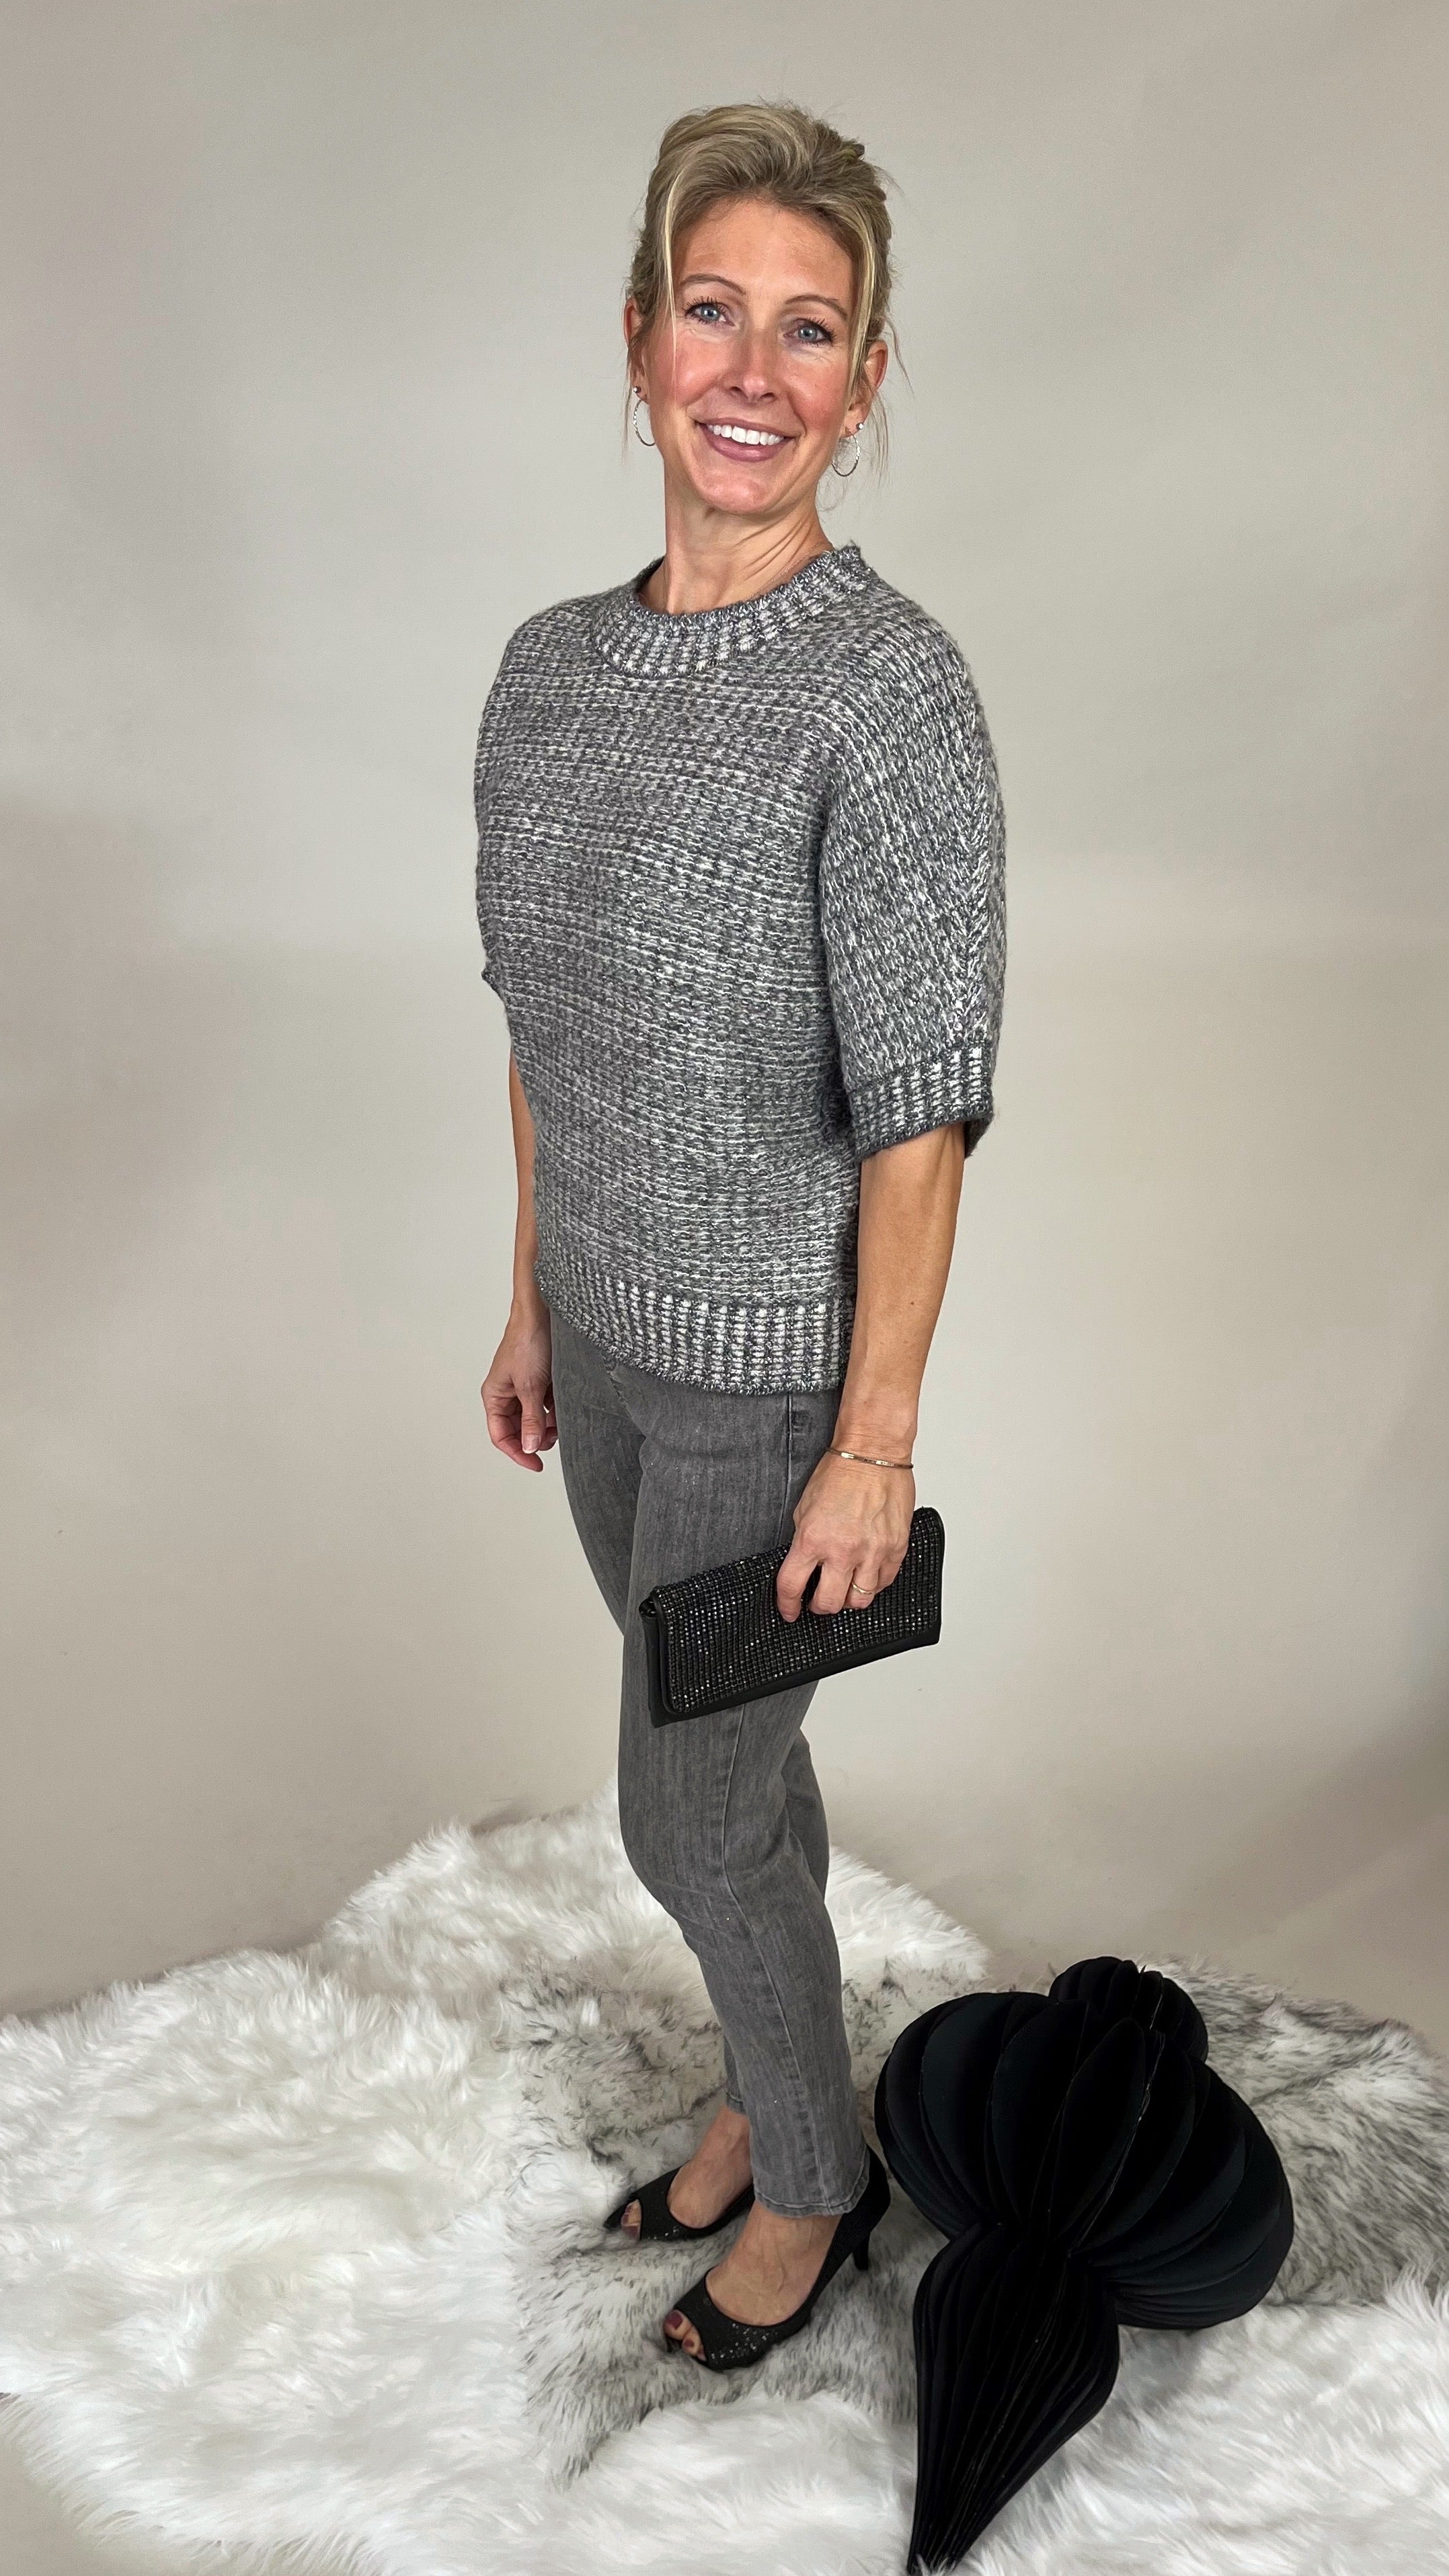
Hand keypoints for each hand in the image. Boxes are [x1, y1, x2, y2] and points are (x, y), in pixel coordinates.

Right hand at [481, 1305, 556, 1470]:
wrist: (544, 1312)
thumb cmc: (528, 1341)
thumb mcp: (530, 1387)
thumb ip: (531, 1419)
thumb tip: (530, 1447)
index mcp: (494, 1396)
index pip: (500, 1435)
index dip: (518, 1452)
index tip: (537, 1464)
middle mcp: (507, 1394)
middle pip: (519, 1429)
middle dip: (536, 1436)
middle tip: (554, 1437)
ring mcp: (525, 1387)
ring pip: (536, 1419)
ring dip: (549, 1423)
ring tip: (561, 1417)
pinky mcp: (542, 1380)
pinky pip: (548, 1405)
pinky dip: (556, 1408)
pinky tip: (565, 1402)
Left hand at [775, 1450, 913, 1618]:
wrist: (872, 1454)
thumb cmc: (840, 1473)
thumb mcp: (804, 1508)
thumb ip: (804, 1542)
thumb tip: (804, 1567)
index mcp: (813, 1539)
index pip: (792, 1587)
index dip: (787, 1605)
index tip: (789, 1610)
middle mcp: (843, 1550)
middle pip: (828, 1604)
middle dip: (818, 1607)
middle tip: (817, 1600)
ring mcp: (872, 1552)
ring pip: (859, 1600)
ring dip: (848, 1599)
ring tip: (844, 1588)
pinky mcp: (895, 1548)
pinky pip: (883, 1583)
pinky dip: (872, 1584)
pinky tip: (865, 1575)